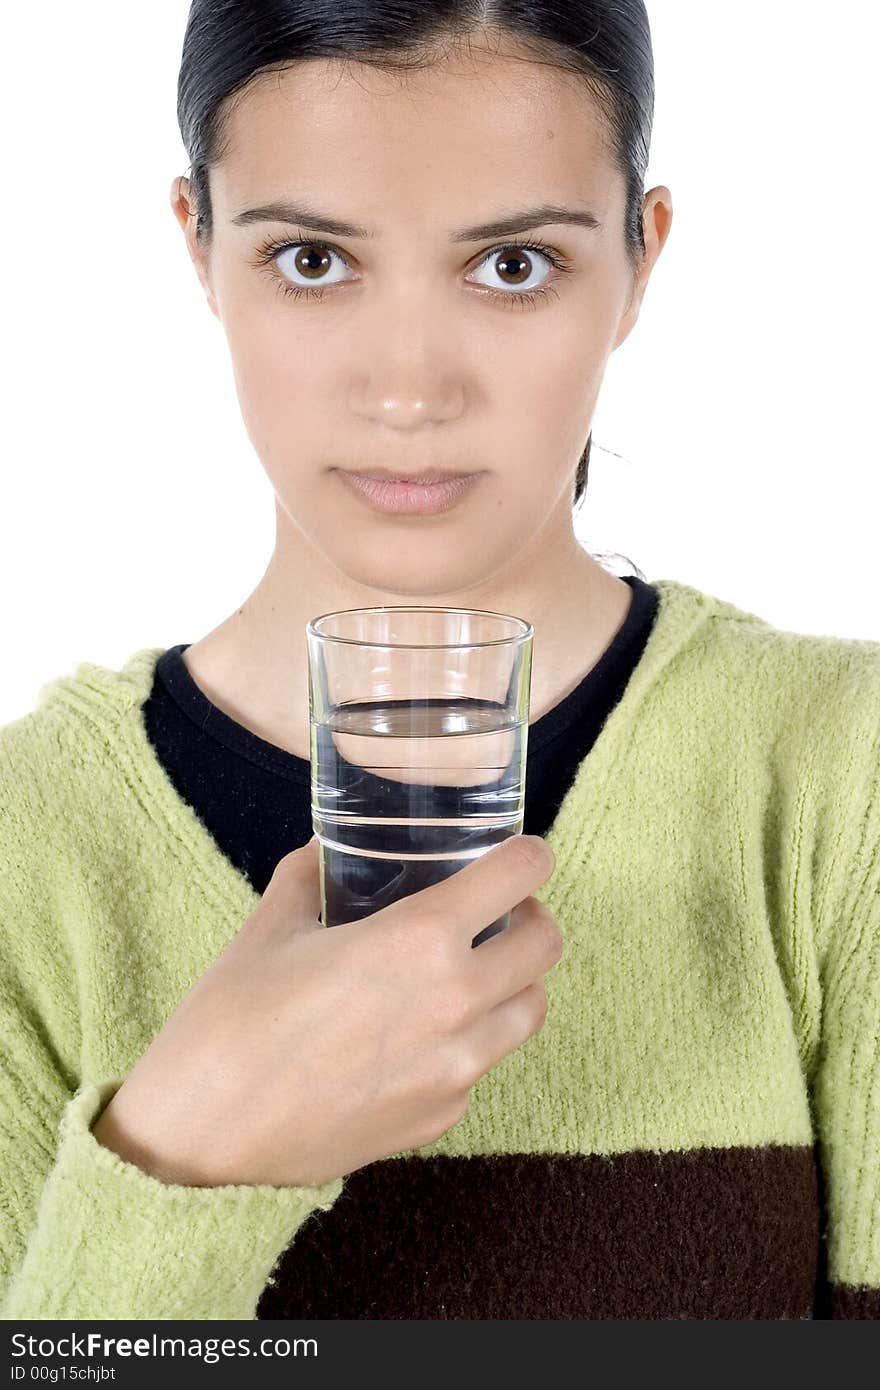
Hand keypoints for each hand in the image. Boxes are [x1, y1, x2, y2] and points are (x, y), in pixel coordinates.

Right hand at [92, 833, 560, 1187]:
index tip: (525, 853)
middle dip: (531, 918)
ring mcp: (455, 1070)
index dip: (530, 855)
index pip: (519, 877)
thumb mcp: (271, 926)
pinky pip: (482, 1067)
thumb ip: (310, 876)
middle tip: (500, 914)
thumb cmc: (230, 1021)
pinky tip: (419, 1036)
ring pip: (530, 1011)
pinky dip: (468, 1042)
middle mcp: (454, 1002)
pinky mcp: (440, 1118)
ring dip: (514, 983)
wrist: (201, 1136)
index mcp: (418, 939)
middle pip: (545, 946)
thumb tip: (325, 851)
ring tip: (473, 974)